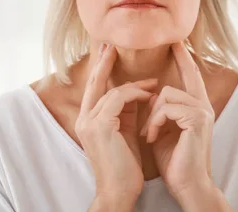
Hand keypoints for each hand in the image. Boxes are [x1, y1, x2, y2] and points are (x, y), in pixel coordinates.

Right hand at [76, 43, 157, 204]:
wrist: (119, 191)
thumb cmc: (125, 165)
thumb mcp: (125, 132)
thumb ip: (126, 111)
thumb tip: (138, 92)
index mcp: (88, 121)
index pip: (95, 89)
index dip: (102, 71)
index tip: (110, 53)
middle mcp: (84, 119)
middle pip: (94, 83)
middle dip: (104, 62)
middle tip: (112, 45)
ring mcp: (90, 122)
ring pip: (111, 91)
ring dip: (135, 85)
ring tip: (153, 84)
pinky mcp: (101, 126)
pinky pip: (119, 98)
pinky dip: (135, 93)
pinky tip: (150, 95)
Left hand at [139, 41, 215, 200]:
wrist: (187, 185)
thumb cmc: (174, 161)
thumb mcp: (164, 130)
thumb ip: (161, 111)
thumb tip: (149, 95)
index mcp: (196, 106)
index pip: (191, 75)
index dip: (184, 58)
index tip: (177, 41)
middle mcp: (203, 105)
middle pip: (174, 84)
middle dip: (153, 98)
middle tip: (147, 122)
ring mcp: (202, 111)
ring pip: (166, 95)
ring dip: (152, 117)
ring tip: (150, 136)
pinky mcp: (197, 119)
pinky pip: (166, 107)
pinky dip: (155, 123)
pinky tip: (153, 138)